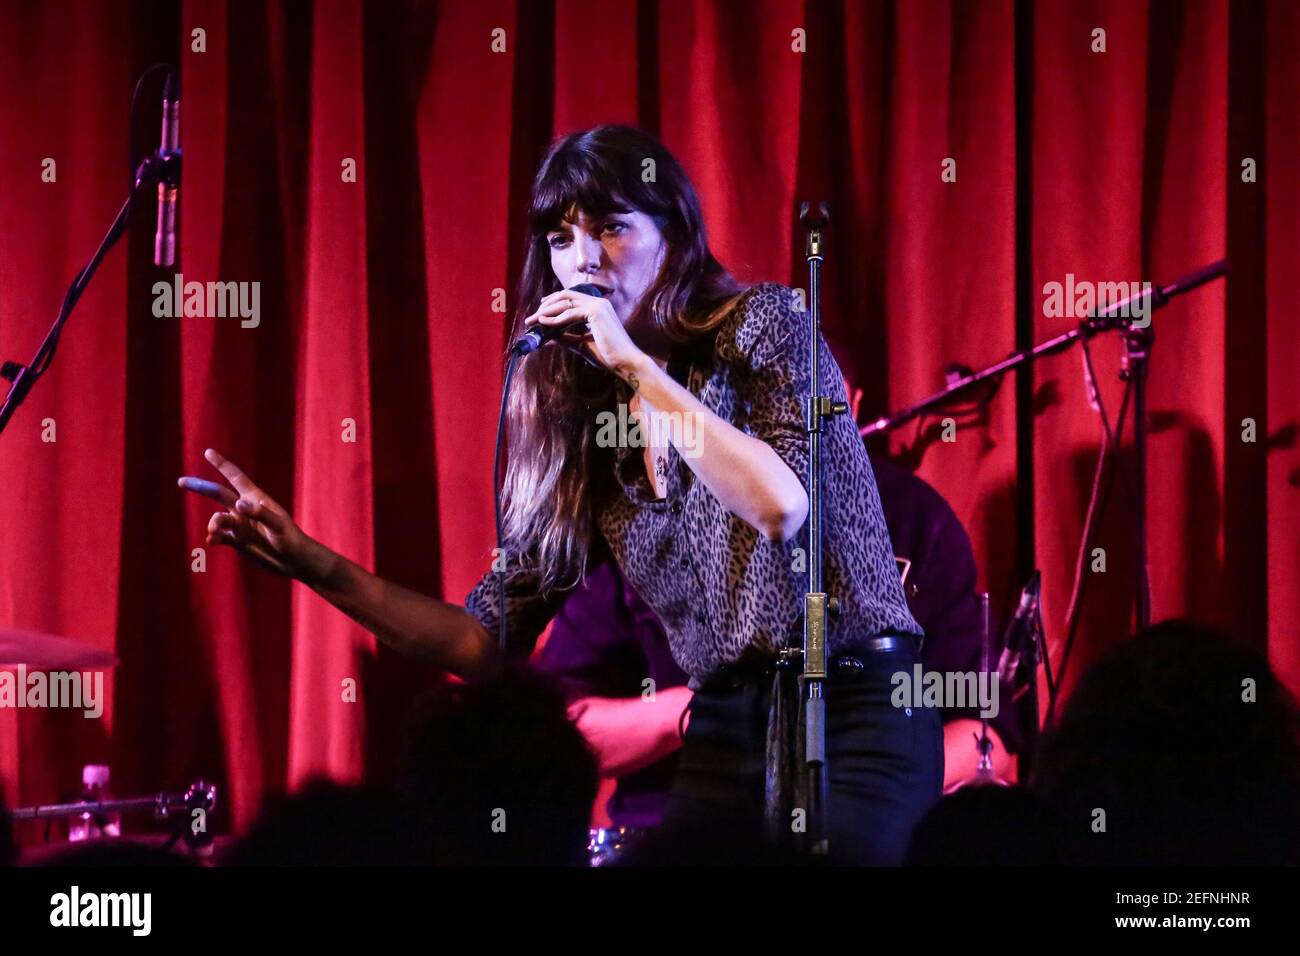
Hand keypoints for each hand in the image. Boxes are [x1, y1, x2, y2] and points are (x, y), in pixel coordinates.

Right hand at [177, 448, 326, 582]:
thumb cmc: (291, 539)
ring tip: (214, 532)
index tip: (208, 452)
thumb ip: (259, 513)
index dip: (222, 465)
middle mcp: (245, 510)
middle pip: (219, 494)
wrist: (294, 561)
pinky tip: (212, 541)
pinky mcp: (239, 542)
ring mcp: (242, 526)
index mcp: (255, 499)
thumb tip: (238, 504)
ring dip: (213, 523)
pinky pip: (221, 537)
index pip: (236, 477)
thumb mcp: (277, 525)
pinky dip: (215, 538)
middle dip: (200, 487)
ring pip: (218, 519)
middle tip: (180, 481)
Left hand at [523, 288, 646, 381]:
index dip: (554, 302)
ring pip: (565, 302)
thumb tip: (548, 337)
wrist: (625, 362)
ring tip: (533, 320)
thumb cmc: (608, 355)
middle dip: (546, 305)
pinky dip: (555, 318)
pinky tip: (543, 323)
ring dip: (547, 311)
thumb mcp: (582, 344)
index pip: (571, 298)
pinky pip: (570, 313)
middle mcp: (598, 302)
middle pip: (566, 296)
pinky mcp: (596, 312)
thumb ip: (566, 338)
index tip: (540, 310)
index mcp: (597, 307)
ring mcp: (598, 305)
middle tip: (532, 317)